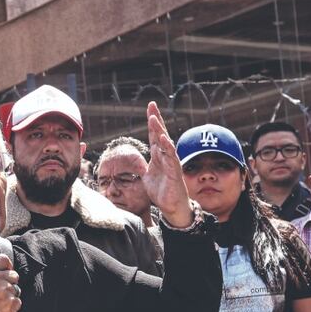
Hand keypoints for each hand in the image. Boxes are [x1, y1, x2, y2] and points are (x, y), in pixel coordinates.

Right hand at [0, 254, 20, 311]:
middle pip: (14, 275)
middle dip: (9, 283)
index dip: (7, 264)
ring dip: (10, 296)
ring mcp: (4, 292)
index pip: (3, 259)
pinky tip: (1, 309)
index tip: (6, 270)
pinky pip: (18, 301)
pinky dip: (12, 306)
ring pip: (16, 289)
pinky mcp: (11, 304)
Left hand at [143, 101, 194, 227]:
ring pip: (165, 142)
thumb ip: (143, 167)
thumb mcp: (147, 176)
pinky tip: (163, 138)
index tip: (149, 108)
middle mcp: (165, 155)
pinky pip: (171, 156)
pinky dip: (167, 147)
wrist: (172, 206)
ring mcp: (171, 162)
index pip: (154, 135)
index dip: (152, 122)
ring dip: (159, 130)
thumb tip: (136, 162)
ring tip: (153, 118)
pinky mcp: (174, 171)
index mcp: (158, 155)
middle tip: (151, 105)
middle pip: (160, 133)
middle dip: (156, 119)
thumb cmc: (162, 191)